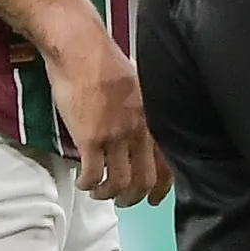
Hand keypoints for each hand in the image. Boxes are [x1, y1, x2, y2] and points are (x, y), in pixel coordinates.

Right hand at [43, 18, 169, 205]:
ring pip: (119, 182)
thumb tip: (142, 128)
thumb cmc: (105, 62)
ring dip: (107, 194)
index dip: (164, 187)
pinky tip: (82, 182)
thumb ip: (142, 111)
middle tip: (122, 201)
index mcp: (153, 117)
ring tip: (97, 192)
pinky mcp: (90, 137)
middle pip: (145, 180)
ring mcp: (115, 135)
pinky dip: (88, 184)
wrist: (80, 49)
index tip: (155, 199)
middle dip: (133, 198)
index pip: (169, 161)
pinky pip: (93, 174)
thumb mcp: (138, 87)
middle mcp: (139, 129)